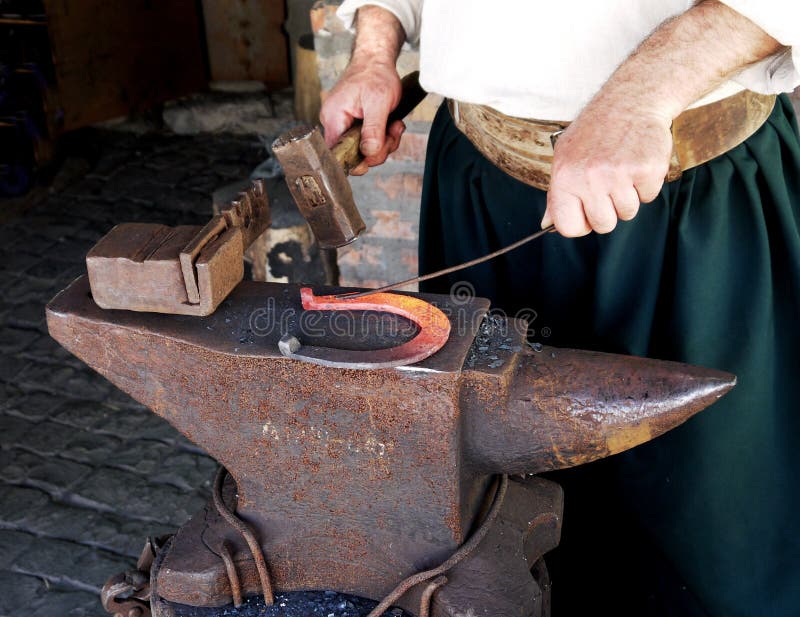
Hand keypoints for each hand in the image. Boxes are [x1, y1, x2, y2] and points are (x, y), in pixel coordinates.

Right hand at [319, 59, 405, 175]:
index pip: (338, 154)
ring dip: (384, 141)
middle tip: (393, 131)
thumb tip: (369, 153)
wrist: (375, 59)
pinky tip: (390, 124)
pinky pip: (366, 139)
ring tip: (394, 124)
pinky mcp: (351, 123)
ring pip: (363, 148)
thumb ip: (373, 131)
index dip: (358, 160)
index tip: (377, 152)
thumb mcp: (378, 103)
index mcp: (333, 119)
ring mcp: (342, 124)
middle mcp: (333, 123)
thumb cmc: (375, 74)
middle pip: (353, 154)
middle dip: (379, 148)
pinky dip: (381, 135)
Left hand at [541, 102, 673, 236]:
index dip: (581, 224)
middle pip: (603, 225)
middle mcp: (589, 178)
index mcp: (564, 178)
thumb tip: (547, 223)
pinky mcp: (646, 169)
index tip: (587, 212)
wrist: (629, 101)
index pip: (568, 227)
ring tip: (623, 168)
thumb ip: (557, 193)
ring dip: (629, 196)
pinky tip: (638, 162)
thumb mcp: (565, 158)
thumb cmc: (594, 133)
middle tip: (610, 183)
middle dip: (609, 210)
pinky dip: (647, 184)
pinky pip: (649, 197)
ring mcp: (618, 174)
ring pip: (628, 213)